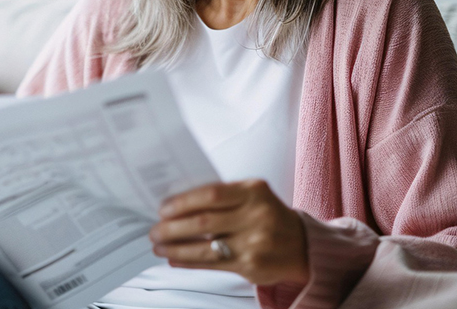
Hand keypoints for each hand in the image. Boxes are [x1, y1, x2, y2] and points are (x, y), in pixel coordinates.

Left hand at [150, 179, 308, 286]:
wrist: (302, 244)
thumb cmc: (268, 215)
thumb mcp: (251, 195)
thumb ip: (222, 196)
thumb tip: (177, 204)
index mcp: (253, 191)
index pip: (210, 195)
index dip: (182, 202)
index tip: (163, 209)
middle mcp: (256, 216)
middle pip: (203, 222)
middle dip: (172, 228)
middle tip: (154, 230)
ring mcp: (255, 242)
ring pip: (205, 247)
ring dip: (176, 247)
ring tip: (159, 246)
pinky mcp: (252, 266)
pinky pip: (213, 264)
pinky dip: (189, 261)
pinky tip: (175, 258)